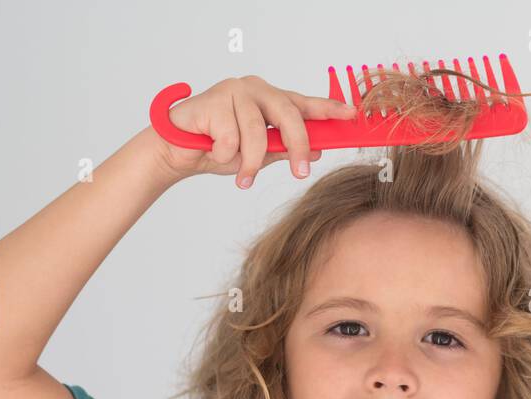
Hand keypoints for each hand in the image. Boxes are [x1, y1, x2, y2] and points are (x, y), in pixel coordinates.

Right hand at [156, 75, 358, 187]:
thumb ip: (285, 150)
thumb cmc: (218, 147)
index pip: (304, 103)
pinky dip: (224, 155)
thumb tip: (317, 152)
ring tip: (242, 177)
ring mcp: (234, 91)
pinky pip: (230, 139)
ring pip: (257, 133)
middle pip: (288, 114)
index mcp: (269, 100)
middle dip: (297, 146)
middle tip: (301, 173)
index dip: (329, 109)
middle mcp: (255, 90)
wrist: (178, 151)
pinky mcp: (213, 100)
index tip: (352, 114)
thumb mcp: (259, 154)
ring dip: (250, 162)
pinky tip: (212, 151)